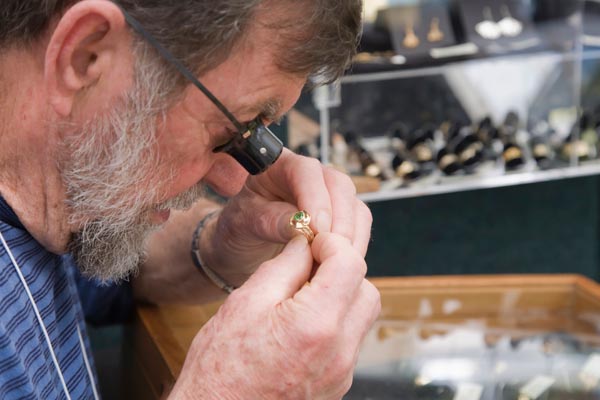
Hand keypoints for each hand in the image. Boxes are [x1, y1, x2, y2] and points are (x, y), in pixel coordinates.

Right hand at [170, 232, 380, 398]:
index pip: (350, 264)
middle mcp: (339, 352)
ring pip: (361, 316)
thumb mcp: (245, 303)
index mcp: (316, 325)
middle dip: (342, 269)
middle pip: (366, 290)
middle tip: (309, 266)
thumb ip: (284, 267)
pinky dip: (335, 322)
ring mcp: (341, 373)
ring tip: (302, 295)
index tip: (313, 241)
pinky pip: (350, 341)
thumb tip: (305, 244)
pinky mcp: (337, 385)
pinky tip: (301, 323)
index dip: (332, 243)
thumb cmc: (221, 368)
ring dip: (341, 296)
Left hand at [200, 149, 371, 278]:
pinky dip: (354, 248)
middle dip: (340, 220)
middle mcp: (309, 177)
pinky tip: (340, 267)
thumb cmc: (238, 230)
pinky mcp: (341, 219)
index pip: (306, 171)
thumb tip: (302, 226)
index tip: (317, 230)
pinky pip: (359, 228)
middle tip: (331, 252)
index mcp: (279, 166)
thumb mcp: (242, 224)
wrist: (243, 249)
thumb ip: (269, 221)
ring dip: (350, 237)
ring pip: (355, 208)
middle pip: (339, 186)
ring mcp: (329, 197)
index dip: (316, 198)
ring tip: (334, 265)